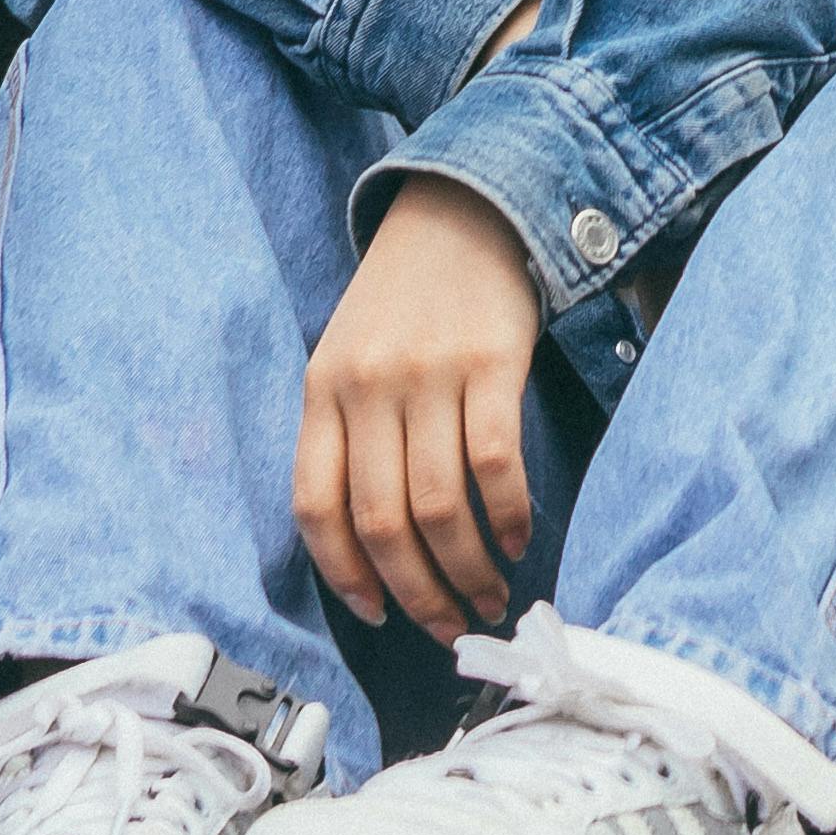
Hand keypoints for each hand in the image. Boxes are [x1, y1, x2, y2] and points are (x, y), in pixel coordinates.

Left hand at [294, 176, 543, 643]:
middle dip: (417, 594)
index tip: (378, 614)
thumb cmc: (404, 301)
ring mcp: (429, 373)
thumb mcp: (348, 356)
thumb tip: (368, 552)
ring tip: (488, 597)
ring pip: (440, 508)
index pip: (316, 508)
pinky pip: (496, 465)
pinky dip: (509, 517)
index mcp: (322, 389)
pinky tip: (519, 540)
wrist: (463, 207)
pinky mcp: (491, 362)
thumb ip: (346, 435)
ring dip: (467, 571)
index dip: (345, 576)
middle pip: (383, 522)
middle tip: (446, 626)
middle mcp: (368, 385)